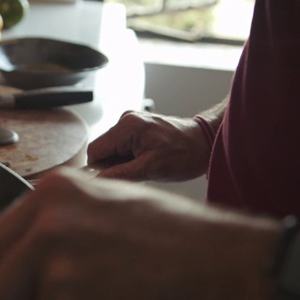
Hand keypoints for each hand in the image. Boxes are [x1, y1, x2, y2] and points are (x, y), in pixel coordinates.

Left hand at [0, 167, 277, 299]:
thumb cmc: (171, 233)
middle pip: (2, 280)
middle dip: (23, 294)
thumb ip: (54, 223)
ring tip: (107, 292)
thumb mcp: (105, 203)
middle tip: (62, 295)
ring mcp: (60, 271)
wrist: (223, 265)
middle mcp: (48, 228)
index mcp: (53, 195)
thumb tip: (18, 253)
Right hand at [87, 110, 210, 181]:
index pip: (95, 150)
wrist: (205, 142)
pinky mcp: (136, 126)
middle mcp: (126, 119)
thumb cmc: (185, 154)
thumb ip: (120, 174)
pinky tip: (146, 158)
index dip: (100, 168)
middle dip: (113, 164)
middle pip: (102, 149)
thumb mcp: (150, 170)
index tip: (115, 177)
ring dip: (122, 161)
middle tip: (136, 171)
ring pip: (111, 149)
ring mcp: (131, 121)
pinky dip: (129, 156)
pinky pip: (121, 145)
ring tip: (145, 164)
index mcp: (127, 126)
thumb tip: (98, 181)